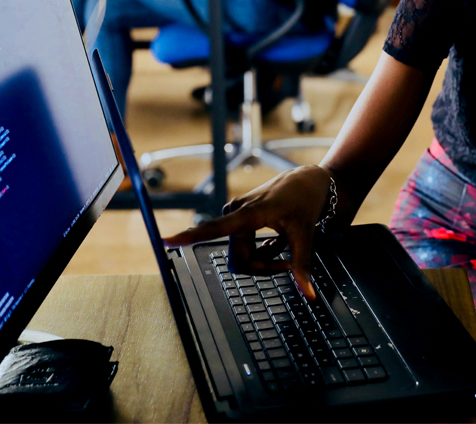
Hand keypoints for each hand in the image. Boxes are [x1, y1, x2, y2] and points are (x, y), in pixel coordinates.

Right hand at [164, 165, 343, 299]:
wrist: (308, 181)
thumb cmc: (305, 201)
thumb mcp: (306, 234)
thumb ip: (302, 265)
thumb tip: (309, 294)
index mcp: (249, 213)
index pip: (215, 228)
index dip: (190, 236)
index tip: (166, 240)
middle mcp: (236, 212)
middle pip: (239, 259)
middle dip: (262, 267)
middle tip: (286, 263)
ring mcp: (237, 214)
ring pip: (242, 256)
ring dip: (264, 258)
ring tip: (283, 245)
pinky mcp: (239, 216)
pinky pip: (245, 247)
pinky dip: (262, 251)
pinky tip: (277, 240)